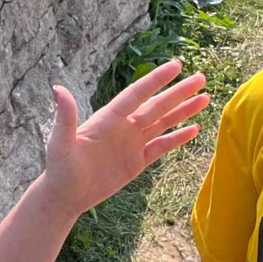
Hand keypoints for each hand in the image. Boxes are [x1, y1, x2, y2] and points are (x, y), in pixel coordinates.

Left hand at [44, 60, 208, 217]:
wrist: (65, 196)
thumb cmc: (60, 169)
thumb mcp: (61, 142)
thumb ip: (65, 116)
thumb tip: (57, 88)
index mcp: (109, 118)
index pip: (137, 94)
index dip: (157, 80)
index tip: (176, 66)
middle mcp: (124, 127)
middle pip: (157, 105)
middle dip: (179, 92)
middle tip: (201, 77)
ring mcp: (132, 144)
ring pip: (163, 123)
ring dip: (183, 111)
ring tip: (205, 97)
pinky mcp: (137, 162)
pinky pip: (162, 146)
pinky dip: (177, 138)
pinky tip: (194, 129)